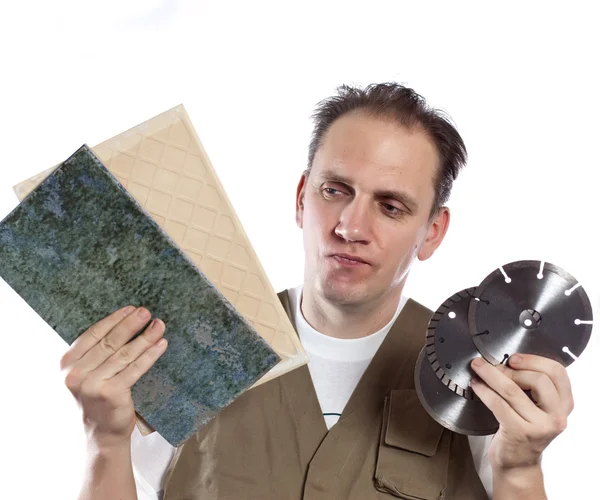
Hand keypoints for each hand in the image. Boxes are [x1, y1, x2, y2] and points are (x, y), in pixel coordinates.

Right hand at [60, 306, 167, 449]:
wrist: (100, 434)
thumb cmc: (97, 398)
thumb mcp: (87, 374)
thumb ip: (96, 353)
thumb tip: (124, 321)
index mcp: (67, 363)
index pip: (93, 334)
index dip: (114, 319)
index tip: (131, 308)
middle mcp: (75, 374)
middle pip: (109, 342)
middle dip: (131, 324)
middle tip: (147, 312)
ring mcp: (92, 384)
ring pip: (124, 354)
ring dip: (145, 337)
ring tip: (159, 325)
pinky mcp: (110, 393)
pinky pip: (135, 369)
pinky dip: (150, 355)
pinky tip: (161, 345)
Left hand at [470, 353, 572, 470]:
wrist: (518, 462)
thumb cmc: (524, 427)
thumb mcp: (537, 407)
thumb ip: (532, 385)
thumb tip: (505, 359)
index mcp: (564, 404)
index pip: (557, 373)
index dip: (534, 360)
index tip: (513, 358)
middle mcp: (557, 416)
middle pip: (538, 379)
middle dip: (510, 369)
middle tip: (491, 365)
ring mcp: (539, 426)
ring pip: (512, 390)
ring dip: (490, 375)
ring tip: (477, 368)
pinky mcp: (519, 433)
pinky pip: (498, 404)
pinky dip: (484, 390)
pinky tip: (476, 385)